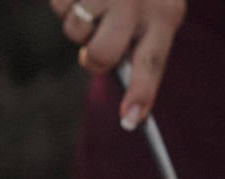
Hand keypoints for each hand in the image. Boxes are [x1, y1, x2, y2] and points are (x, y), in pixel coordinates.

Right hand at [51, 0, 186, 129]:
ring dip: (78, 22)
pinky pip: (59, 6)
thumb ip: (139, 44)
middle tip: (96, 47)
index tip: (130, 121)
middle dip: (93, 60)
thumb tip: (108, 71)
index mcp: (165, 15)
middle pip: (102, 57)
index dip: (141, 94)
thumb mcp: (155, 9)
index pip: (151, 64)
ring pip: (75, 33)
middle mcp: (136, 2)